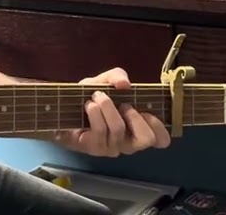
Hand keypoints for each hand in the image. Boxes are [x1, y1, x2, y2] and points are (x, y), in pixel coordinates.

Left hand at [54, 67, 170, 156]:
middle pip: (146, 139)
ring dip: (107, 107)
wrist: (63, 109)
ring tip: (97, 96)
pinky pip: (100, 130)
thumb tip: (125, 84)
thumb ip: (117, 76)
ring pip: (119, 129)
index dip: (158, 126)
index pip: (162, 140)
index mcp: (138, 129)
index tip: (145, 110)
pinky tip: (89, 105)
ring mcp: (112, 148)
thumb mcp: (105, 81)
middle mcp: (128, 143)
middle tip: (123, 104)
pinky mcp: (95, 149)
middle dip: (135, 116)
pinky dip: (95, 112)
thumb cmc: (92, 98)